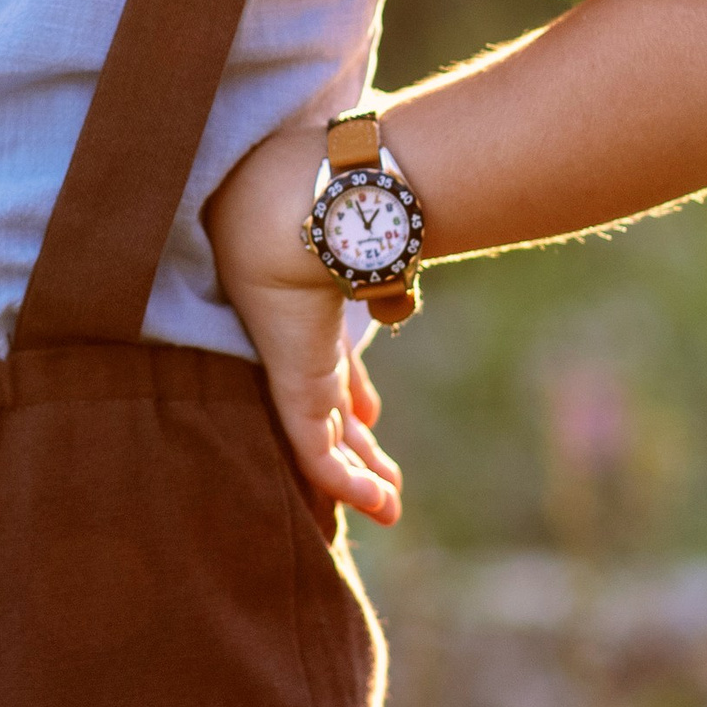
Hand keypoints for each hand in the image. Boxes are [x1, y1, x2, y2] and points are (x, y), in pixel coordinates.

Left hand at [203, 125, 404, 524]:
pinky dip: (347, 484)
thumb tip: (411, 258)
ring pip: (325, 442)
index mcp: (311, 307)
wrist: (303, 202)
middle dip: (359, 449)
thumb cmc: (323, 198)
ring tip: (389, 507)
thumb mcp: (366, 235)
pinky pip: (319, 454)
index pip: (332, 364)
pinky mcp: (296, 390)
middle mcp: (302, 343)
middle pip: (331, 410)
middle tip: (386, 482)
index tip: (371, 421)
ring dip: (361, 479)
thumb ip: (385, 254)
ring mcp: (297, 369)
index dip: (352, 397)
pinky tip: (376, 503)